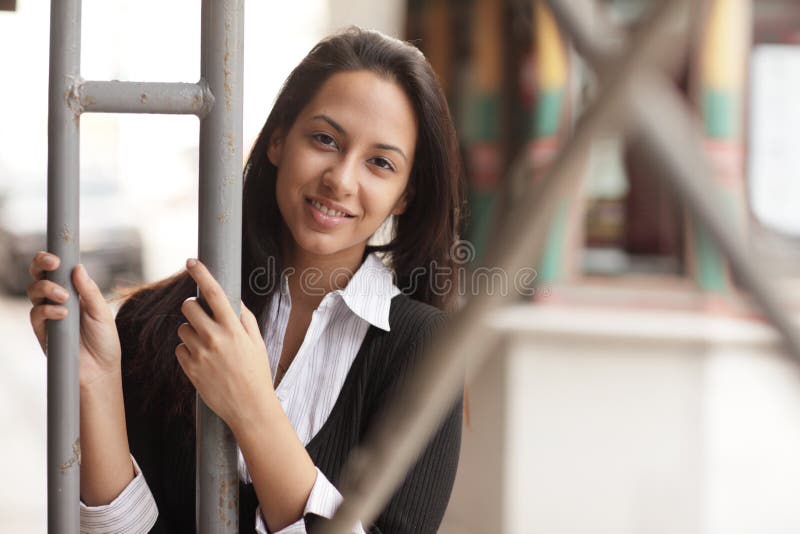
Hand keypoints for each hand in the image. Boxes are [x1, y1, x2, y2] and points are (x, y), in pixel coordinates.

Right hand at [27, 251, 121, 387]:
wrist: (101, 371)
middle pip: (39, 275)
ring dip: (47, 288)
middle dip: (41, 264)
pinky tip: (62, 313)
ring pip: (34, 291)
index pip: (57, 269)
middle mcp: (57, 300)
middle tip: (53, 263)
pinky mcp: (42, 332)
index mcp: (74, 292)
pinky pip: (36, 314)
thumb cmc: (104, 341)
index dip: (52, 258)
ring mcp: (48, 315)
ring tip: (65, 297)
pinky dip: (47, 310)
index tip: (58, 254)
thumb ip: (89, 291)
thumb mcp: (101, 312)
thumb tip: (78, 267)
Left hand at [176, 258, 273, 428]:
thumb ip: (244, 319)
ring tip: (207, 346)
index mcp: (233, 328)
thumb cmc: (256, 372)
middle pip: (188, 307)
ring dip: (191, 332)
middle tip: (202, 315)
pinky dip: (188, 351)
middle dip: (192, 307)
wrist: (249, 407)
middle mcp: (214, 338)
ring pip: (182, 329)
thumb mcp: (257, 342)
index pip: (214, 292)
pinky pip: (180, 349)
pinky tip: (203, 362)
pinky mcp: (189, 369)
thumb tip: (231, 300)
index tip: (192, 261)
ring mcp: (200, 354)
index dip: (202, 273)